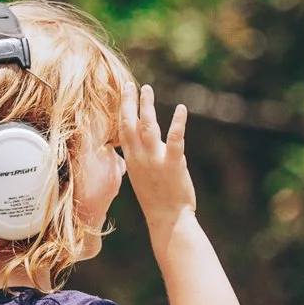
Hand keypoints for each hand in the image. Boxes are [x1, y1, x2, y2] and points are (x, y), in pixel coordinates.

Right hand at [124, 83, 195, 228]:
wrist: (168, 219)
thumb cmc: (157, 200)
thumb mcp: (142, 177)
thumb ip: (143, 158)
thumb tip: (147, 145)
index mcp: (131, 160)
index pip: (122, 130)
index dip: (122, 110)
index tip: (122, 94)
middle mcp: (139, 158)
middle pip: (129, 124)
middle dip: (128, 103)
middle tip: (128, 85)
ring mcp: (155, 161)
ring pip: (147, 127)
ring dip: (146, 106)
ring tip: (147, 89)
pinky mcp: (172, 164)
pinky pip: (174, 139)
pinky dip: (178, 123)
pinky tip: (181, 108)